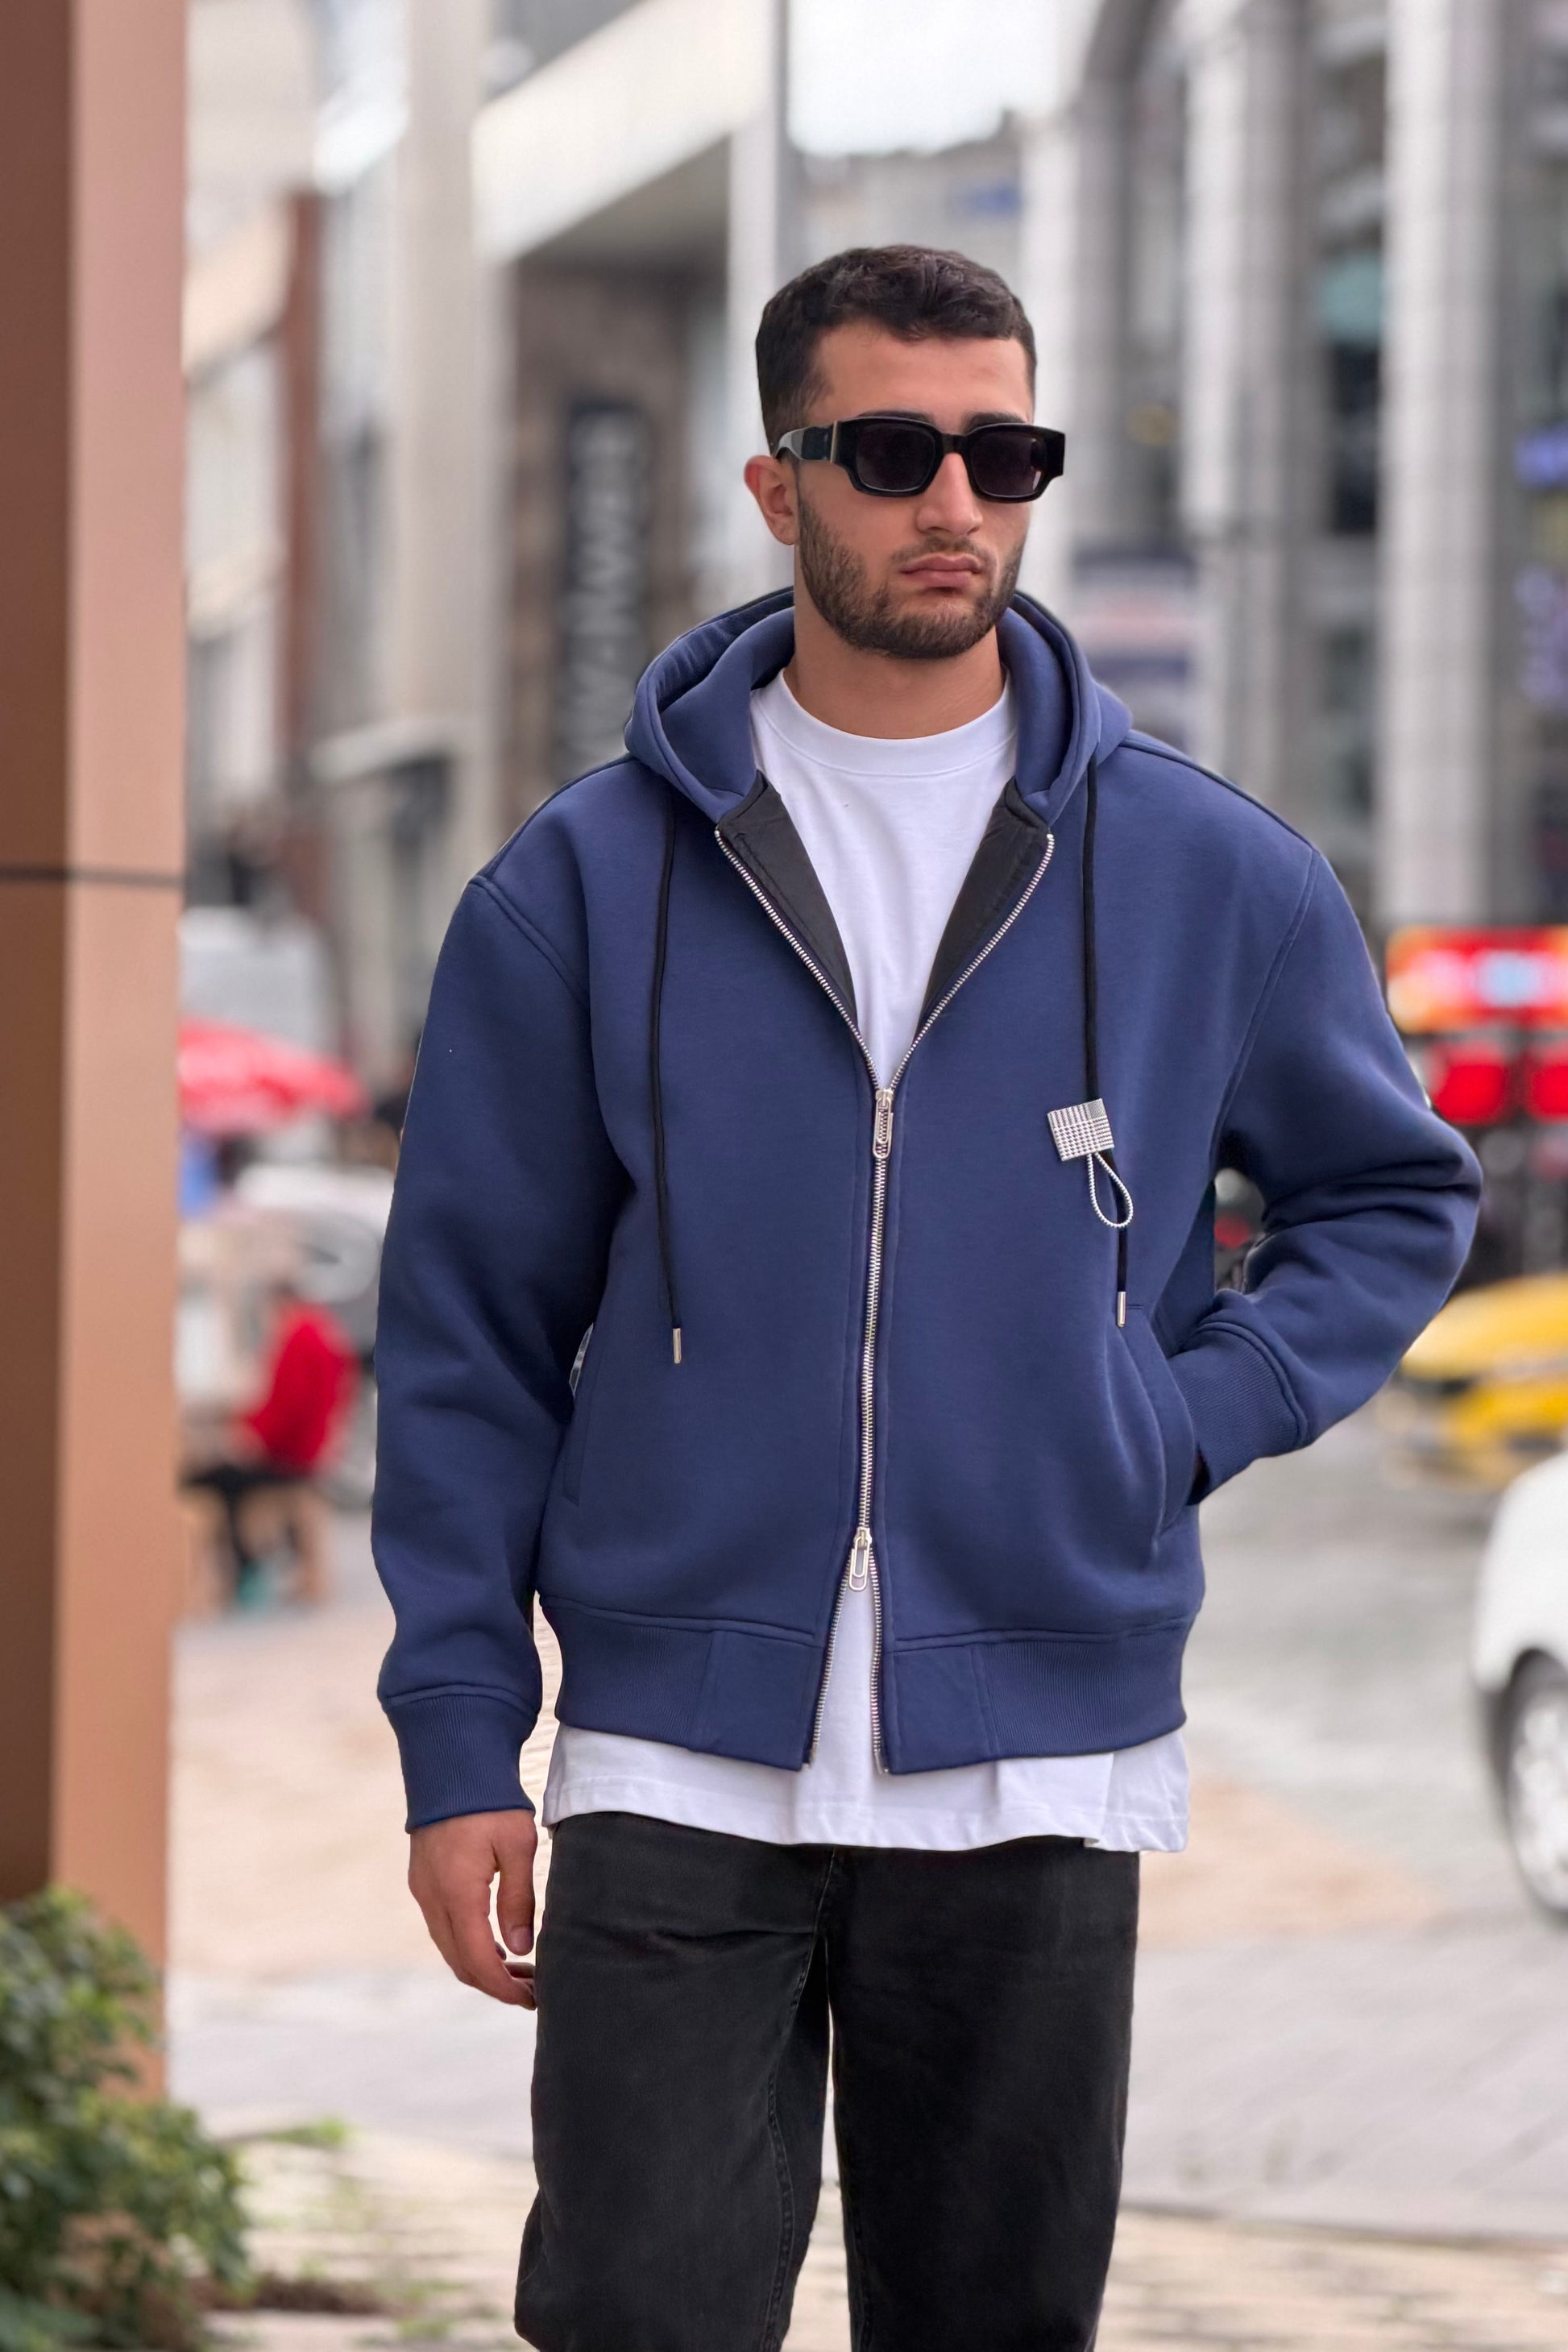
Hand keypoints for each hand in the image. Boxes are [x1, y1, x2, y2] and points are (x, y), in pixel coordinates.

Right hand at [408, 1808, 538, 2007]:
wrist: (451, 1761)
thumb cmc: (490, 1800)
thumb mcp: (517, 1846)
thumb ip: (518, 1899)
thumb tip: (520, 1949)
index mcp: (457, 1893)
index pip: (477, 1961)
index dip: (504, 1988)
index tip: (532, 2000)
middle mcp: (432, 1898)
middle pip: (460, 1962)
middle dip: (495, 1983)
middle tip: (532, 1990)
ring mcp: (423, 1889)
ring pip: (449, 1946)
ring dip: (481, 1964)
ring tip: (520, 1970)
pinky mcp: (424, 1880)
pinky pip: (443, 1926)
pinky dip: (468, 1943)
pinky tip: (495, 1942)